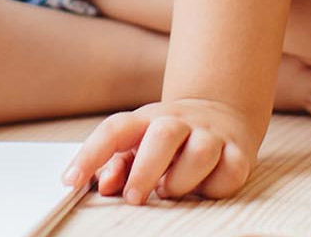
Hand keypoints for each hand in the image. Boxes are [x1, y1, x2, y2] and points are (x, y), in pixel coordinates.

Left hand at [61, 98, 261, 204]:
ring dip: (181, 179)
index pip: (113, 130)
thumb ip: (119, 164)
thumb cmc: (171, 138)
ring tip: (170, 190)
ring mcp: (211, 134)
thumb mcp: (140, 143)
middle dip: (145, 171)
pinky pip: (230, 170)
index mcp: (147, 119)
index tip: (70, 181)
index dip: (89, 155)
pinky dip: (216, 186)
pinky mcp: (239, 151)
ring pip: (200, 152)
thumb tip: (105, 185)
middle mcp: (179, 121)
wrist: (222, 111)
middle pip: (162, 136)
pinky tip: (204, 187)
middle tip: (133, 198)